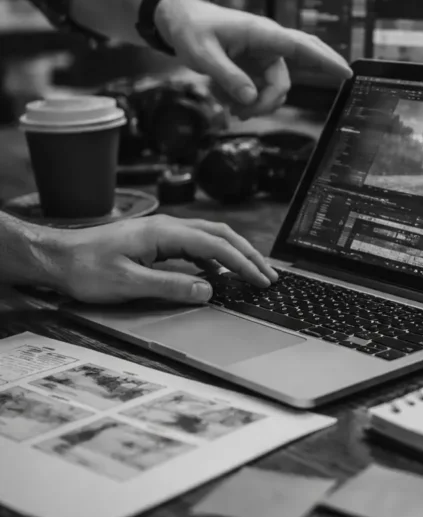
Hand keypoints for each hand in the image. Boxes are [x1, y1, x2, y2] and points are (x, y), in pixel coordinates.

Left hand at [47, 215, 277, 304]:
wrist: (58, 258)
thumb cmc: (86, 269)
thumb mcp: (128, 284)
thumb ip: (170, 286)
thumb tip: (209, 289)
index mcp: (165, 233)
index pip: (216, 246)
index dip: (243, 263)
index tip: (261, 280)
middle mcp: (168, 228)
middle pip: (221, 235)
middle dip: (249, 254)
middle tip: (270, 275)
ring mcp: (163, 233)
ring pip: (211, 237)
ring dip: (235, 253)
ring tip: (254, 272)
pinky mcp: (157, 242)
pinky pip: (196, 244)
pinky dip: (216, 256)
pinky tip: (218, 273)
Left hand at [154, 0, 351, 118]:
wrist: (179, 21)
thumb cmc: (192, 29)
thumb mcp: (203, 54)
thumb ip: (227, 77)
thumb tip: (249, 99)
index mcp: (262, 33)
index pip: (301, 46)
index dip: (325, 60)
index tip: (346, 73)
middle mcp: (269, 46)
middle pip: (287, 78)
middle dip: (270, 101)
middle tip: (245, 115)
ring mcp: (263, 58)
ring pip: (273, 91)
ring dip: (253, 105)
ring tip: (226, 108)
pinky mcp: (255, 68)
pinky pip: (260, 91)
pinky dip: (246, 101)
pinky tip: (226, 102)